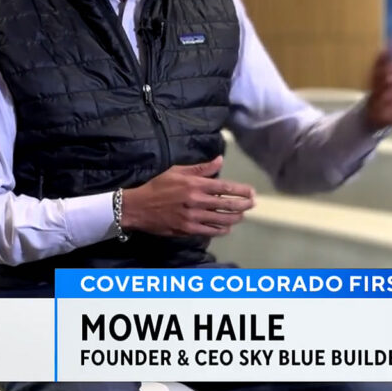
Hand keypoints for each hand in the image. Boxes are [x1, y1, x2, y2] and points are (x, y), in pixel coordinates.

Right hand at [121, 156, 255, 236]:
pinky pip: (210, 231)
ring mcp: (193, 217)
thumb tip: (220, 160)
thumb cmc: (158, 186)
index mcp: (195, 185)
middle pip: (228, 205)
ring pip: (222, 220)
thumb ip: (201, 168)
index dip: (242, 191)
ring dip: (236, 218)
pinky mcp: (188, 229)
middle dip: (244, 205)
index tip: (251, 192)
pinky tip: (227, 227)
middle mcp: (197, 201)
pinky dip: (222, 229)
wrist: (138, 207)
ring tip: (242, 215)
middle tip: (252, 204)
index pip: (225, 188)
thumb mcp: (177, 171)